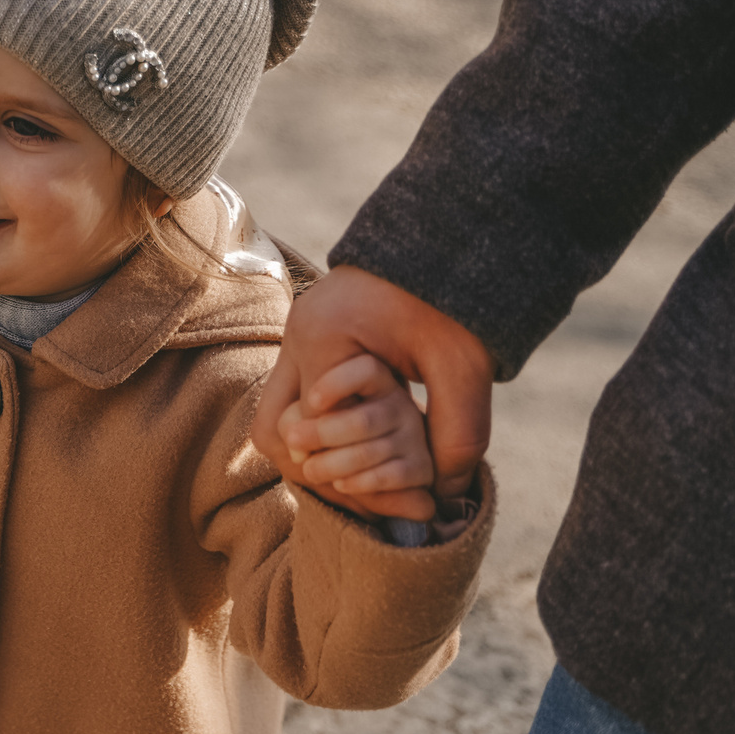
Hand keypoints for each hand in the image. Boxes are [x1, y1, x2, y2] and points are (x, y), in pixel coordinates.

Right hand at [256, 263, 493, 506]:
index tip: (388, 495)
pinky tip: (358, 446)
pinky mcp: (308, 335)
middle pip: (271, 429)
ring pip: (274, 417)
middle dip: (312, 469)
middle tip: (360, 494)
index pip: (310, 429)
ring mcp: (296, 333)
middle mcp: (297, 335)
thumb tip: (448, 495)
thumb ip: (457, 430)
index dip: (347, 472)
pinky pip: (294, 395)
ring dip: (311, 451)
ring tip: (358, 476)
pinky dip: (319, 426)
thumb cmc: (455, 297)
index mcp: (324, 337)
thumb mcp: (462, 366)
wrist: (447, 237)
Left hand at [275, 354, 436, 522]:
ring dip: (331, 465)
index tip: (311, 400)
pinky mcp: (420, 467)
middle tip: (292, 440)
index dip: (339, 383)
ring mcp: (413, 435)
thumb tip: (295, 444)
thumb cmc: (324, 433)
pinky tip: (340, 482)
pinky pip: (387, 477)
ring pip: (369, 452)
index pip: (366, 370)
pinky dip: (357, 483)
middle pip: (363, 421)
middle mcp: (398, 403)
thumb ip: (293, 417)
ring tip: (310, 469)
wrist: (363, 471)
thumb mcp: (304, 415)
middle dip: (322, 434)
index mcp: (373, 379)